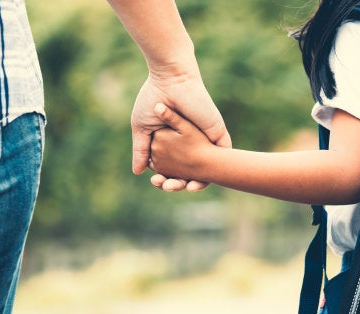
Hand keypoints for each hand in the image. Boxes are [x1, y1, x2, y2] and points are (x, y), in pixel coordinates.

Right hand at [131, 65, 230, 190]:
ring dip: (196, 183)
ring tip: (184, 188)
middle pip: (188, 172)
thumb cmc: (153, 100)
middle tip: (167, 187)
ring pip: (206, 170)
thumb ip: (141, 150)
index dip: (165, 178)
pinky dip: (215, 173)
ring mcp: (204, 140)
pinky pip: (222, 159)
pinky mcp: (217, 135)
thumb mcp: (143, 129)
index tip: (157, 182)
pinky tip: (202, 182)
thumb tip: (137, 172)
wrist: (172, 80)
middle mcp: (190, 143)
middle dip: (178, 184)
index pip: (171, 167)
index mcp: (173, 142)